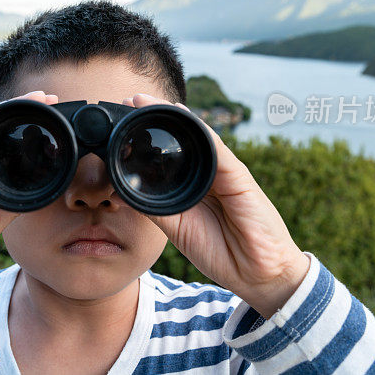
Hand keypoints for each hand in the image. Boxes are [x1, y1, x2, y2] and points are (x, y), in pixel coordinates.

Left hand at [122, 93, 309, 317]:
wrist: (255, 273)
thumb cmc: (218, 250)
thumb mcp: (175, 227)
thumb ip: (153, 208)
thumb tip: (120, 192)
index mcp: (190, 184)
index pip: (166, 154)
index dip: (144, 137)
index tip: (121, 122)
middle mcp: (207, 173)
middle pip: (180, 138)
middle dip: (155, 117)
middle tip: (130, 100)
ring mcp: (223, 172)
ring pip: (196, 136)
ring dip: (172, 116)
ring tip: (148, 101)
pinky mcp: (239, 176)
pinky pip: (217, 149)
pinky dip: (200, 131)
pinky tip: (183, 115)